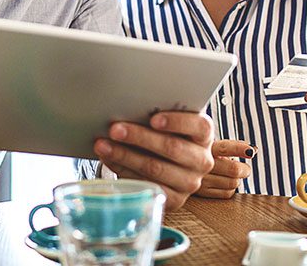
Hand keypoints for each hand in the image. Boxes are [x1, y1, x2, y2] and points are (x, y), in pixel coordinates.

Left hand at [94, 112, 214, 210]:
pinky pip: (147, 185)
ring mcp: (190, 183)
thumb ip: (156, 114)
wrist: (168, 163)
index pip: (198, 126)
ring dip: (125, 155)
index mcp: (204, 135)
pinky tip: (109, 160)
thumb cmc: (165, 133)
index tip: (153, 119)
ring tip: (103, 145)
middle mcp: (202, 160)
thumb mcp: (168, 121)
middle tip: (115, 129)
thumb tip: (128, 106)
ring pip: (155, 168)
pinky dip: (124, 171)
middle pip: (172, 148)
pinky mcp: (175, 200)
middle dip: (140, 137)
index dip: (176, 122)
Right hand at [195, 140, 254, 198]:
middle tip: (244, 168)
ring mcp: (201, 180)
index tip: (251, 151)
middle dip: (244, 169)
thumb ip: (229, 146)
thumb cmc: (197, 151)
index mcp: (203, 147)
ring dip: (237, 179)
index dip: (240, 149)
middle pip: (234, 169)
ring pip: (233, 183)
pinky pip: (227, 193)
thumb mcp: (208, 143)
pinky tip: (224, 182)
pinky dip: (231, 188)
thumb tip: (253, 150)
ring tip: (230, 174)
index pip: (225, 148)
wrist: (175, 165)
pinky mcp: (202, 193)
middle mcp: (201, 164)